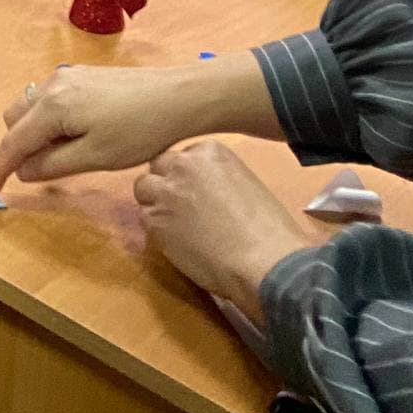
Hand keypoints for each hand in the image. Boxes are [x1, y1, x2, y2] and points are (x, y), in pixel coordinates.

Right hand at [0, 62, 229, 198]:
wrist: (179, 97)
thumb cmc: (139, 130)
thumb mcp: (94, 157)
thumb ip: (52, 165)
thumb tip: (23, 171)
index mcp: (51, 107)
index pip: (11, 143)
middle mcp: (52, 85)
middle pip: (14, 120)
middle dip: (17, 148)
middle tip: (41, 173)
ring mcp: (67, 76)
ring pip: (31, 108)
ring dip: (34, 133)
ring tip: (63, 156)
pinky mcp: (83, 75)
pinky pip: (50, 100)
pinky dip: (49, 120)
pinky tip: (77, 135)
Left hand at [134, 142, 314, 318]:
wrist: (263, 260)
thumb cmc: (269, 229)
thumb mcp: (245, 184)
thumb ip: (216, 179)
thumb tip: (205, 191)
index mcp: (210, 151)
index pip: (183, 156)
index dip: (186, 176)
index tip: (196, 192)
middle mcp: (183, 165)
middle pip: (158, 166)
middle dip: (166, 183)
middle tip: (181, 207)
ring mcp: (165, 191)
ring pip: (144, 189)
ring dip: (155, 203)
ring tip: (176, 226)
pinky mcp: (154, 221)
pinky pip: (144, 218)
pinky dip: (155, 229)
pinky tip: (176, 242)